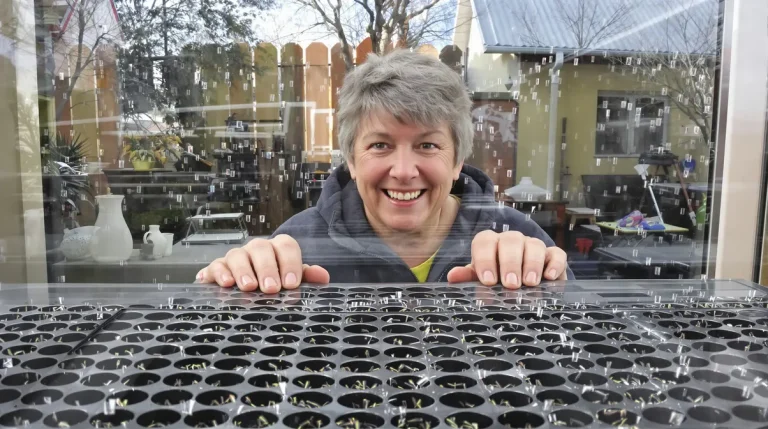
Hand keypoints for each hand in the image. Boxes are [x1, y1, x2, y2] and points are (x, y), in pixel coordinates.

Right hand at [196, 234, 329, 292]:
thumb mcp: (292, 281)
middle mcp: (257, 249)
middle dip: (267, 268)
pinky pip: (216, 265)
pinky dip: (219, 273)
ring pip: (237, 255)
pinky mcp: (217, 268)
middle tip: (271, 288)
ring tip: (248, 287)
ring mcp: (236, 257)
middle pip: (261, 247)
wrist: (249, 292)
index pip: (286, 245)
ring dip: (243, 270)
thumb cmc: (275, 284)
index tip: (291, 283)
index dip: (290, 262)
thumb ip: (307, 277)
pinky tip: (224, 284)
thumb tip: (322, 276)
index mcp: (278, 249)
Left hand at [446, 230, 566, 287]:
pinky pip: (557, 254)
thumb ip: (468, 278)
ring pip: (534, 245)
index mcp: (490, 244)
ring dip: (532, 264)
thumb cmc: (497, 283)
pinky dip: (554, 264)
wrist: (523, 290)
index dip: (485, 258)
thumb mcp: (481, 281)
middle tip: (510, 284)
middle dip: (510, 262)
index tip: (489, 280)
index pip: (485, 241)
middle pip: (510, 240)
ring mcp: (533, 247)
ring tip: (530, 283)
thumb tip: (453, 276)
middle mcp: (512, 241)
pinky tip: (549, 277)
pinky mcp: (553, 257)